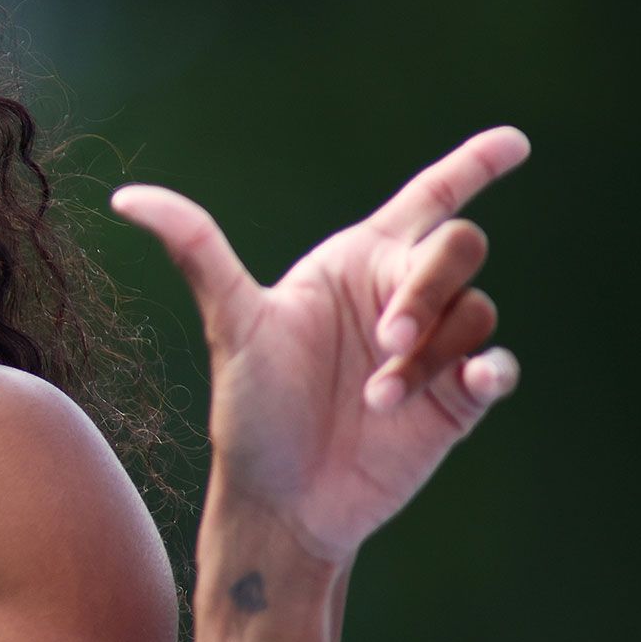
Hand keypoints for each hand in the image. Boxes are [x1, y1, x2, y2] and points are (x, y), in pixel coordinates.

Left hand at [109, 125, 527, 561]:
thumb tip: (126, 196)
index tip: (514, 140)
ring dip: (432, 353)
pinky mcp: (457, 400)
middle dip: (425, 290)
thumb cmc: (251, 411)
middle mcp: (401, 297)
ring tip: (377, 401)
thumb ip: (196, 251)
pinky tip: (469, 384)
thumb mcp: (230, 325)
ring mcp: (436, 349)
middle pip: (459, 248)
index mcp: (356, 264)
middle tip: (384, 344)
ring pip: (476, 312)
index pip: (430, 198)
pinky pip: (498, 366)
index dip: (473, 165)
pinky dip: (490, 369)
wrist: (279, 501)